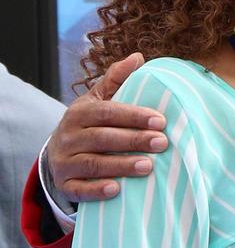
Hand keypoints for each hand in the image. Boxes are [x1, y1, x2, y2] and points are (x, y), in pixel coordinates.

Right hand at [48, 53, 166, 201]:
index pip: (107, 112)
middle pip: (102, 138)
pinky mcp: (65, 184)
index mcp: (80, 113)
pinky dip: (96, 190)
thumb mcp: (98, 100)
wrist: (60, 153)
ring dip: (121, 165)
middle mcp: (68, 136)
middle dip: (134, 140)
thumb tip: (137, 57)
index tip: (161, 120)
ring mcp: (65, 161)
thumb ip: (117, 79)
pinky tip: (116, 190)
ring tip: (148, 166)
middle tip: (162, 143)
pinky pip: (79, 189)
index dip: (134, 116)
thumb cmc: (90, 123)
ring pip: (93, 163)